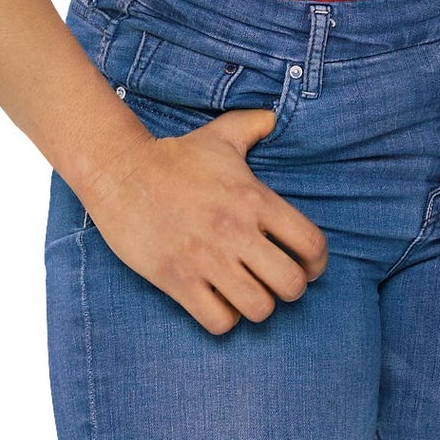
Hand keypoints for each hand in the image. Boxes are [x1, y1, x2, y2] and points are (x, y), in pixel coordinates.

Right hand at [78, 108, 328, 333]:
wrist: (123, 173)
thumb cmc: (177, 156)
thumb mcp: (223, 135)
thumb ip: (255, 125)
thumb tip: (273, 118)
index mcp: (256, 199)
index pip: (310, 243)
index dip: (317, 262)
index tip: (309, 265)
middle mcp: (237, 232)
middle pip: (291, 284)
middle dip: (291, 288)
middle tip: (279, 281)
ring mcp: (208, 259)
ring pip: (258, 308)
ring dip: (259, 305)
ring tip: (250, 292)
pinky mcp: (178, 281)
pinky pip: (219, 321)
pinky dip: (225, 319)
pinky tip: (219, 302)